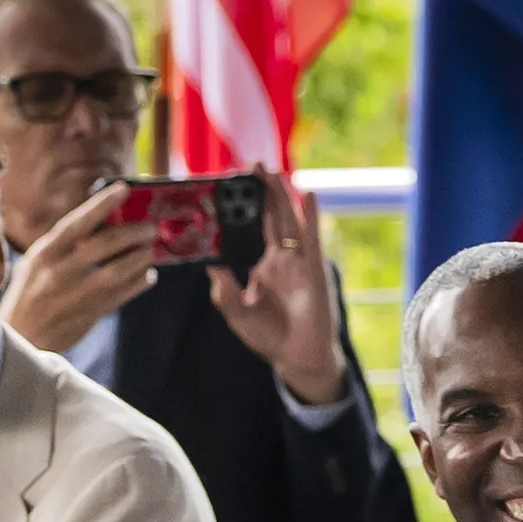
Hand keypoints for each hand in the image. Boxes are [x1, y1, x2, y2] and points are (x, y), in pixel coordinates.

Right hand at [2, 185, 157, 361]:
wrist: (22, 337)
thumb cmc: (29, 293)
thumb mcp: (35, 262)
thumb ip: (63, 244)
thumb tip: (101, 220)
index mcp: (44, 253)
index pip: (75, 222)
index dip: (101, 203)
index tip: (124, 188)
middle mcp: (59, 271)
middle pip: (104, 244)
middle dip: (134, 232)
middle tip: (151, 226)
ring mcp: (76, 293)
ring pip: (119, 269)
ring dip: (141, 257)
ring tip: (151, 249)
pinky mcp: (91, 312)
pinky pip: (124, 293)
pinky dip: (140, 281)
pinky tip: (147, 274)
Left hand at [206, 171, 349, 407]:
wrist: (297, 358)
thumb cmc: (269, 336)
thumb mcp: (236, 310)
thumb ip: (224, 287)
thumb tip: (208, 262)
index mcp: (263, 266)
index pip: (250, 230)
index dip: (241, 209)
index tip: (227, 187)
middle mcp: (282, 259)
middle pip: (271, 217)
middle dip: (262, 191)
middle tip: (252, 163)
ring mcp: (298, 262)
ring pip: (289, 220)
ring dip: (282, 194)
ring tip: (272, 170)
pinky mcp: (313, 269)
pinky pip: (312, 238)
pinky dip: (311, 216)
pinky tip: (309, 194)